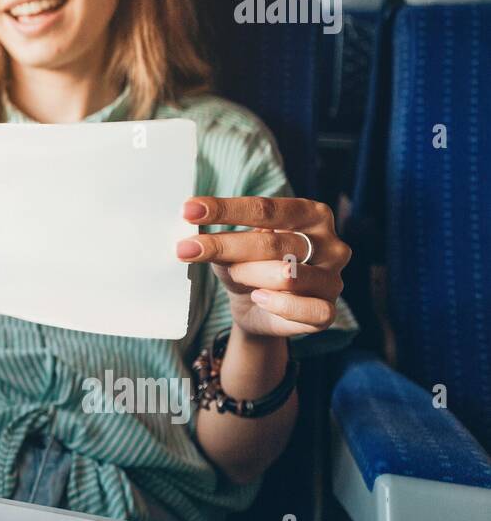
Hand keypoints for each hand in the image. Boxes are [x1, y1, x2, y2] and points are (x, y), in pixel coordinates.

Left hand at [175, 197, 349, 337]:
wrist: (257, 307)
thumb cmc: (248, 265)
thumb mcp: (232, 248)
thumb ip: (222, 240)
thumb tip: (192, 237)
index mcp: (311, 215)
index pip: (266, 209)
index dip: (225, 209)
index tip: (188, 211)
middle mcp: (330, 244)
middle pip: (273, 243)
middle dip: (226, 246)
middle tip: (186, 249)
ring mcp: (333, 278)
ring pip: (288, 276)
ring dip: (249, 274)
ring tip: (233, 275)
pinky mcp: (328, 311)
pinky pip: (308, 310)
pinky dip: (280, 304)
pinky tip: (258, 298)